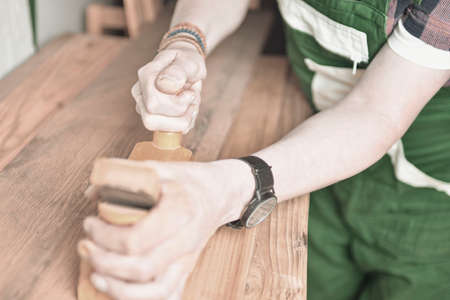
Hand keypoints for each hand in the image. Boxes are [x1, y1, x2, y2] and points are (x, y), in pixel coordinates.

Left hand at [79, 159, 253, 299]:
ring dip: (120, 290)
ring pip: (156, 290)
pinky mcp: (186, 268)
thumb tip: (92, 193)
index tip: (90, 223)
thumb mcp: (158, 168)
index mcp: (180, 211)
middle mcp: (186, 239)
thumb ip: (124, 176)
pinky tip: (123, 291)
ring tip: (97, 276)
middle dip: (105, 263)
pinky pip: (169, 295)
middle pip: (142, 268)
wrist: (219, 193)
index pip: (137, 238)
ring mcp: (188, 258)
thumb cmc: (189, 181)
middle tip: (86, 247)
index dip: (105, 236)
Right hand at [132, 41, 206, 133]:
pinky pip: (169, 131)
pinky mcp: (153, 117)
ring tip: (190, 103)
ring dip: (183, 119)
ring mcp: (143, 107)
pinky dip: (185, 122)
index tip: (190, 91)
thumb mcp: (189, 62)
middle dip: (179, 115)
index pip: (153, 104)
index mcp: (145, 76)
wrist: (184, 65)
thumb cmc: (186, 62)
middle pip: (151, 121)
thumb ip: (179, 71)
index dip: (177, 104)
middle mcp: (140, 93)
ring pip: (160, 129)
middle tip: (191, 98)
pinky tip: (188, 109)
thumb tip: (167, 84)